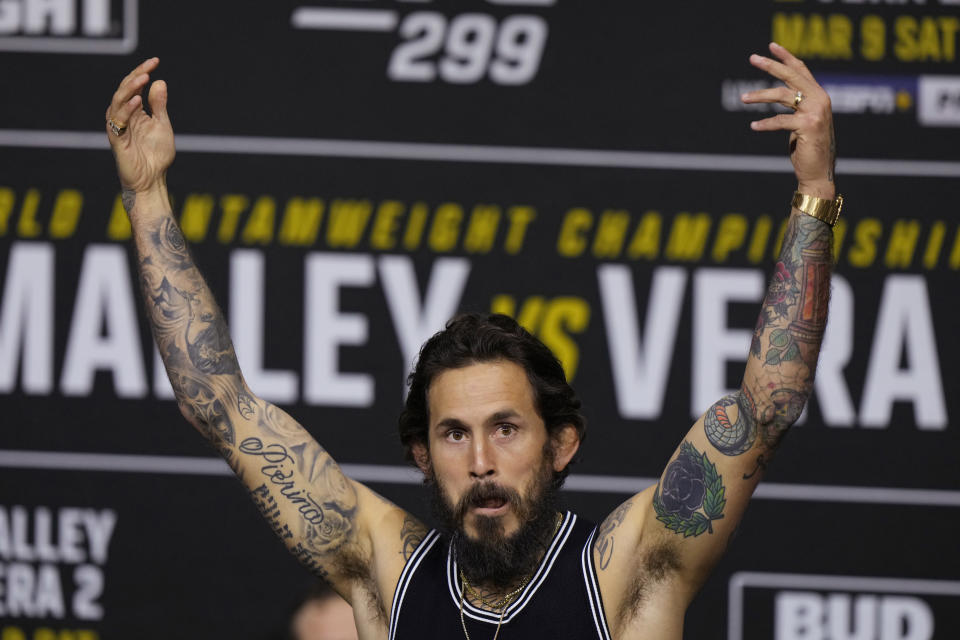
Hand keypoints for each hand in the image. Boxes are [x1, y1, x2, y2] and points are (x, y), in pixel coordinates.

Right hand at [105, 57, 174, 195]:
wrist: (152, 180)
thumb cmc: (156, 155)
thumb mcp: (162, 125)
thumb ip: (159, 105)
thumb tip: (159, 81)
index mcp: (134, 111)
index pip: (135, 87)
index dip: (142, 72)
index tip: (155, 61)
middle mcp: (123, 116)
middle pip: (124, 90)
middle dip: (135, 76)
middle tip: (148, 67)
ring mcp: (118, 127)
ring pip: (117, 102)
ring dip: (129, 89)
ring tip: (143, 78)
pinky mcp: (116, 140)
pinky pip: (118, 122)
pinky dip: (127, 110)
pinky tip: (138, 101)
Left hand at [742, 43, 835, 199]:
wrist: (817, 173)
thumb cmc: (807, 148)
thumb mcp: (803, 121)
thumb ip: (797, 106)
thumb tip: (780, 93)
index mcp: (819, 96)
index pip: (801, 70)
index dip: (786, 57)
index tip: (771, 46)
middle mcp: (820, 100)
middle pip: (792, 76)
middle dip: (771, 65)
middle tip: (752, 58)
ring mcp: (816, 112)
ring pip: (782, 96)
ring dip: (760, 95)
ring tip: (742, 98)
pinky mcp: (808, 126)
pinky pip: (780, 121)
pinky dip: (765, 124)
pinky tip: (753, 125)